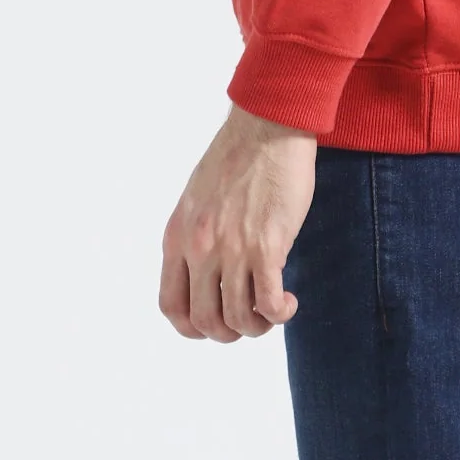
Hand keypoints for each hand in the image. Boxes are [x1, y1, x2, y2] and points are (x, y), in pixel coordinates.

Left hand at [159, 102, 317, 340]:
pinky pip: (268, 302)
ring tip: (272, 311)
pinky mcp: (267, 245)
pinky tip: (288, 303)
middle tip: (248, 320)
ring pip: (238, 319)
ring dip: (257, 326)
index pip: (171, 305)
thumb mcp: (196, 199)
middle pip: (205, 321)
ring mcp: (233, 248)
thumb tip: (207, 274)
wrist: (267, 126)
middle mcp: (200, 247)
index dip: (192, 327)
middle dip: (227, 332)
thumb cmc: (237, 156)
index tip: (212, 324)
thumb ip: (195, 236)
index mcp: (178, 236)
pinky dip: (279, 313)